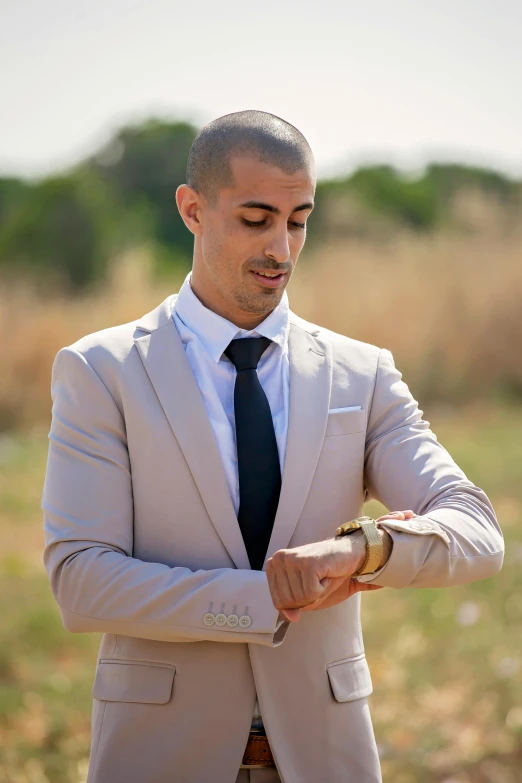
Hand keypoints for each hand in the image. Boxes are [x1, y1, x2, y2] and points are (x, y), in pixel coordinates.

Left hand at [267, 510, 414, 621]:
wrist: (349, 554)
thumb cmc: (326, 574)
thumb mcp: (306, 596)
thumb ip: (293, 607)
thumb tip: (290, 618)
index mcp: (273, 565)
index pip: (278, 603)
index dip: (298, 602)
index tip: (309, 586)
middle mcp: (278, 559)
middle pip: (288, 602)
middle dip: (308, 599)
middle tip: (317, 580)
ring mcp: (292, 559)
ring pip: (300, 599)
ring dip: (317, 593)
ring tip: (322, 576)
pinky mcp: (307, 563)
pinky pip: (312, 593)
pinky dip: (324, 589)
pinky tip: (327, 574)